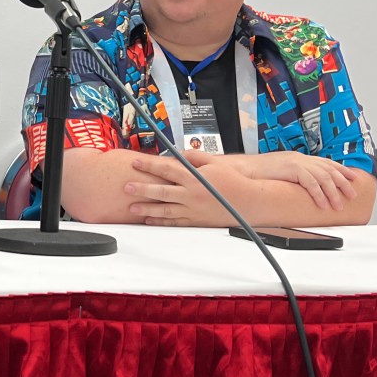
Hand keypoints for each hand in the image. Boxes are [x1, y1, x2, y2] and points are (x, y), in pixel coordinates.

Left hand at [123, 154, 254, 226]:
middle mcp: (192, 194)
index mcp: (195, 178)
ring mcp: (193, 209)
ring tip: (132, 207)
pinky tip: (149, 220)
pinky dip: (161, 222)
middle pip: (162, 191)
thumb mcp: (215, 162)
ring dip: (147, 209)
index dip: (150, 166)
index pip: (167, 169)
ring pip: (165, 210)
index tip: (136, 162)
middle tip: (127, 187)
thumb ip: (194, 157)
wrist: (249, 202)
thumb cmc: (233, 181)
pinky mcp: (196, 221)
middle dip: (142, 189)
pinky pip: (175, 222)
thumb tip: (177, 153)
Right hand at [211, 151, 356, 211]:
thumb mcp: (279, 172)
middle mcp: (300, 158)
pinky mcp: (292, 169)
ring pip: (323, 177)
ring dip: (333, 193)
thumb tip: (302, 187)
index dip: (341, 170)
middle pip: (328, 169)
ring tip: (338, 205)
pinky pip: (311, 183)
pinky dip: (319, 194)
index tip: (352, 178)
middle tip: (352, 195)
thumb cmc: (257, 173)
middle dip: (342, 183)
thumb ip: (292, 176)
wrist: (243, 169)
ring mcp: (296, 162)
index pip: (325, 162)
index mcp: (298, 158)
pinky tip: (322, 204)